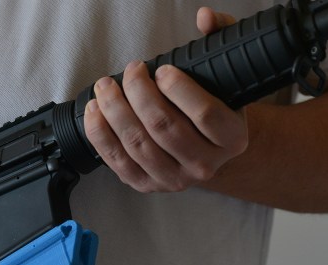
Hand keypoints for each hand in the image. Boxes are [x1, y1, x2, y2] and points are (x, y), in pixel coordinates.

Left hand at [83, 7, 244, 192]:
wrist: (203, 148)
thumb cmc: (210, 106)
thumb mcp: (224, 74)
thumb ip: (220, 38)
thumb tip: (204, 17)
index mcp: (232, 138)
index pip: (205, 114)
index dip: (179, 89)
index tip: (161, 70)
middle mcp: (206, 165)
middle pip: (164, 127)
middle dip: (139, 94)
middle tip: (130, 71)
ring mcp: (175, 179)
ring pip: (138, 144)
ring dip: (115, 111)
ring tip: (105, 87)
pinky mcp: (146, 184)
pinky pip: (117, 161)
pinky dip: (100, 135)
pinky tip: (95, 112)